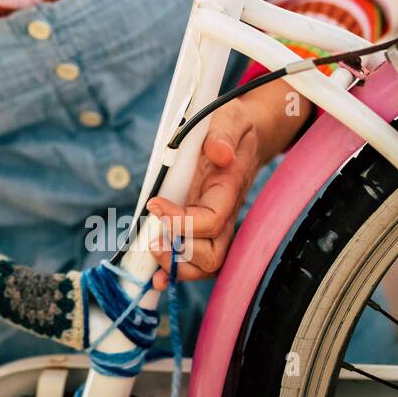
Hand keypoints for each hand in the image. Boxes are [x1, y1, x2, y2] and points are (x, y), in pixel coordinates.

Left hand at [145, 79, 308, 290]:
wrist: (245, 135)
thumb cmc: (234, 128)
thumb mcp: (230, 120)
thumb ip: (223, 135)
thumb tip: (218, 152)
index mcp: (228, 189)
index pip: (211, 220)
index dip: (183, 222)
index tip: (155, 203)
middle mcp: (225, 213)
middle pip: (212, 255)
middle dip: (181, 255)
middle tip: (153, 242)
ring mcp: (215, 223)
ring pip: (205, 263)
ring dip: (177, 266)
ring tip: (151, 254)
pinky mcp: (202, 225)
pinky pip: (195, 257)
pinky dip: (176, 269)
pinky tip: (158, 276)